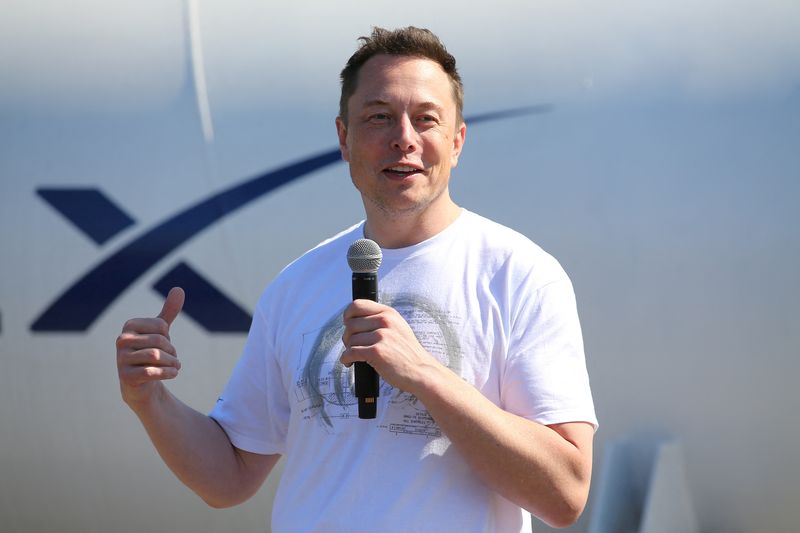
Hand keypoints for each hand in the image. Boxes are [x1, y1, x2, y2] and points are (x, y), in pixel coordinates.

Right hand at [116, 287, 184, 407]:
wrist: (140, 383)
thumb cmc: (150, 352)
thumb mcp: (160, 331)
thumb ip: (168, 311)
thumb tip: (179, 289)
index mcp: (130, 326)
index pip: (161, 326)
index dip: (169, 336)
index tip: (165, 344)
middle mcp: (122, 340)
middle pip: (159, 341)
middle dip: (172, 351)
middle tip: (174, 358)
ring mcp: (121, 359)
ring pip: (156, 357)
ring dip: (172, 363)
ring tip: (176, 366)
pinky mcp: (125, 377)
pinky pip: (152, 372)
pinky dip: (168, 372)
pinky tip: (174, 374)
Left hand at [341, 299, 442, 394]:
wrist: (420, 371)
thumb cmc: (407, 353)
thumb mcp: (398, 327)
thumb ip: (380, 320)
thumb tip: (354, 320)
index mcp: (389, 313)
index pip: (357, 305)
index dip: (348, 315)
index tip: (347, 324)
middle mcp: (385, 321)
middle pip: (350, 325)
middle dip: (347, 337)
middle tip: (352, 346)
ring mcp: (381, 336)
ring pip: (350, 340)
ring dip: (348, 350)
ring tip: (354, 357)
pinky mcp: (376, 352)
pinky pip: (350, 352)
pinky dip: (346, 359)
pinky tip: (349, 363)